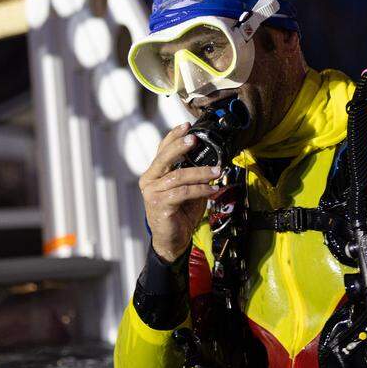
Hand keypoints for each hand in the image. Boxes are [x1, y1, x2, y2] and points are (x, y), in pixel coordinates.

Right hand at [139, 123, 220, 261]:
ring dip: (201, 173)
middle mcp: (149, 181)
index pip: (162, 150)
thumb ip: (192, 175)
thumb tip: (212, 161)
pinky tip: (213, 189)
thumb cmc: (179, 214)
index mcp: (154, 174)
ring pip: (178, 176)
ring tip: (217, 171)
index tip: (186, 126)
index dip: (173, 136)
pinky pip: (183, 192)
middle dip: (180, 146)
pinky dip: (201, 189)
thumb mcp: (187, 190)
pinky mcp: (160, 205)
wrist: (172, 241)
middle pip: (164, 158)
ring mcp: (152, 193)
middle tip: (195, 139)